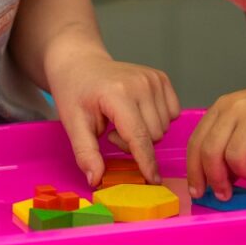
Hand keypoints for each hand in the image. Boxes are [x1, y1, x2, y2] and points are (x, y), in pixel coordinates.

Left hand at [47, 54, 180, 187]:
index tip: (153, 181)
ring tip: (121, 121)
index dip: (146, 162)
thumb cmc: (75, 92)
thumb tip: (95, 179)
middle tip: (112, 132)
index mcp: (117, 94)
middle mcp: (140, 83)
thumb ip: (86, 153)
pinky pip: (172, 113)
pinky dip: (157, 120)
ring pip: (164, 127)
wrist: (80, 63)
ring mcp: (153, 78)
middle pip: (154, 136)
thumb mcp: (73, 124)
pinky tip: (137, 112)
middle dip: (134, 144)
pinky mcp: (161, 78)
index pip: (139, 136)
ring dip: (145, 133)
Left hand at [188, 82, 245, 200]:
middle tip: (226, 193)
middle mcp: (236, 106)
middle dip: (216, 179)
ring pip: (235, 158)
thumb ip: (228, 142)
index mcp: (224, 106)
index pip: (197, 142)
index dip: (194, 170)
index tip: (198, 190)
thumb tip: (213, 178)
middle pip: (210, 152)